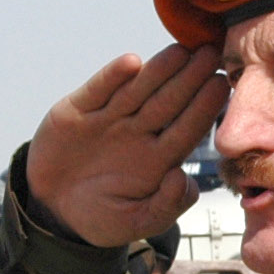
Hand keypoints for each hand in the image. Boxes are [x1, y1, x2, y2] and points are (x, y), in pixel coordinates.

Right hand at [27, 45, 228, 247]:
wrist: (52, 210)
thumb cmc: (100, 217)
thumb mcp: (136, 223)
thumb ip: (165, 206)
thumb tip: (184, 178)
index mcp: (158, 159)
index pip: (186, 129)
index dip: (204, 108)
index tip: (221, 87)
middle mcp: (138, 133)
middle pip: (168, 102)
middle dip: (190, 78)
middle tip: (212, 54)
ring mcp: (110, 119)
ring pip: (139, 90)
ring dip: (159, 70)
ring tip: (180, 51)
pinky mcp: (79, 110)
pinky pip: (99, 90)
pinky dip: (113, 77)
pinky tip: (132, 62)